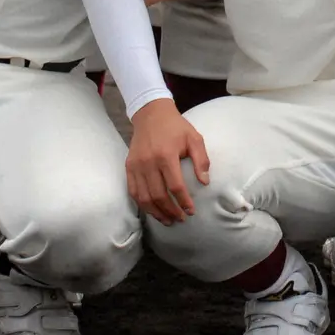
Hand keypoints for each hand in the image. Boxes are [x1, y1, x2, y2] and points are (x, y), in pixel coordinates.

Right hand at [127, 98, 209, 225]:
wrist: (151, 113)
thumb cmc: (176, 127)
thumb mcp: (194, 138)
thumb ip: (201, 160)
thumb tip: (204, 182)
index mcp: (166, 155)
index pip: (175, 186)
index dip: (183, 202)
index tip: (191, 211)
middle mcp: (149, 162)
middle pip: (158, 195)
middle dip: (171, 211)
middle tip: (181, 219)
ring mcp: (136, 165)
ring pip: (144, 197)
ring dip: (156, 212)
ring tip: (168, 220)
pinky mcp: (129, 166)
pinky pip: (133, 191)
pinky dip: (142, 204)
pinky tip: (152, 210)